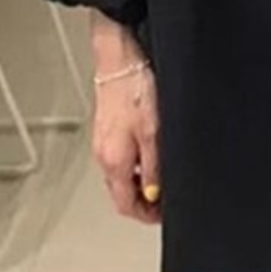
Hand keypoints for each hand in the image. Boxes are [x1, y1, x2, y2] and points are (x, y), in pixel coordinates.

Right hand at [90, 14, 160, 225]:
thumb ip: (153, 168)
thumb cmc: (135, 88)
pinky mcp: (107, 125)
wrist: (120, 57)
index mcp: (113, 161)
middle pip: (121, 191)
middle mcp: (103, 154)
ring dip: (140, 178)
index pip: (125, 205)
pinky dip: (136, 160)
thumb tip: (154, 194)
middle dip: (145, 198)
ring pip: (121, 172)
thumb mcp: (154, 134)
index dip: (147, 215)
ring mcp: (103, 139)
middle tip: (167, 196)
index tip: (164, 214)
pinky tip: (151, 147)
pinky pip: (121, 154)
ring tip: (162, 172)